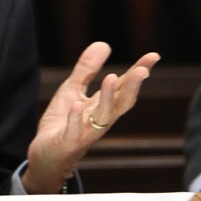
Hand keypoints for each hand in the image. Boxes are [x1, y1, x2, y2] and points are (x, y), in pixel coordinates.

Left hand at [22, 42, 158, 193]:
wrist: (46, 156)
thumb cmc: (63, 123)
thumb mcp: (72, 91)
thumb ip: (86, 70)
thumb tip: (104, 44)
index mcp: (102, 106)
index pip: (124, 87)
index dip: (138, 72)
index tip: (154, 56)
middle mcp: (100, 120)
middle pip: (121, 103)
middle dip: (132, 87)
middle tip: (143, 70)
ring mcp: (86, 132)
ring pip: (103, 117)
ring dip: (108, 98)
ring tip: (112, 78)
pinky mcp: (68, 143)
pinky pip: (75, 132)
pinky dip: (77, 120)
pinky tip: (77, 106)